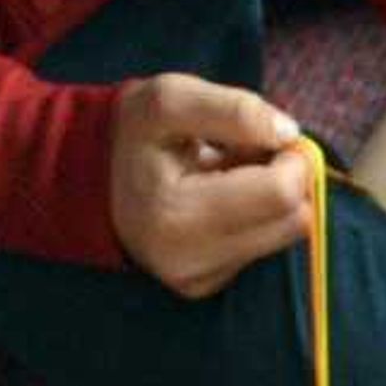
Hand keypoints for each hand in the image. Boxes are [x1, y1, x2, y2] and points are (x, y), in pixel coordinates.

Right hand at [106, 75, 313, 298]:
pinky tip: (218, 200)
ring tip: (227, 175)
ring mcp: (195, 280)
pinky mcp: (204, 286)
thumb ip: (233, 109)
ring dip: (271, 199)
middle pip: (293, 220)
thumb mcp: (170, 98)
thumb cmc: (134, 133)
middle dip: (284, 178)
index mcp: (175, 214)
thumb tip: (289, 134)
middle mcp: (187, 261)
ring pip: (285, 236)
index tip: (265, 135)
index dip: (290, 156)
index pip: (281, 193)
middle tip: (246, 152)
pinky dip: (253, 219)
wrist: (93, 177)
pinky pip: (262, 249)